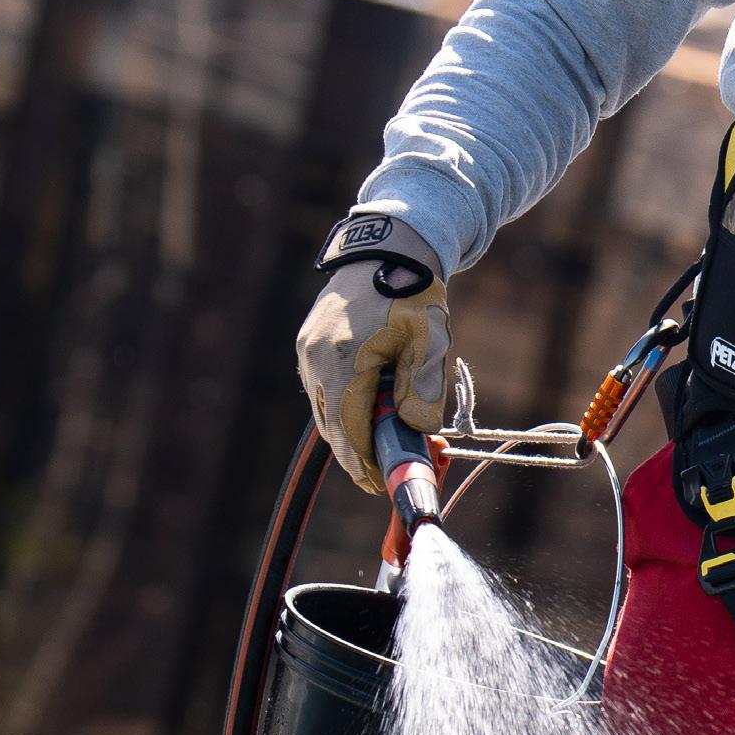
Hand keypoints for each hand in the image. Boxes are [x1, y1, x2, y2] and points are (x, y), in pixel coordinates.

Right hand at [296, 213, 451, 493]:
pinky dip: (342, 406)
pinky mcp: (307, 343)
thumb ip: (422, 389)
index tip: (380, 484)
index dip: (363, 462)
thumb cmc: (412, 293)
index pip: (347, 428)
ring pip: (324, 409)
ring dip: (350, 431)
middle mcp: (315, 357)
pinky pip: (322, 388)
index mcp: (344, 358)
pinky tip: (367, 412)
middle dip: (357, 453)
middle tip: (384, 473)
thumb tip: (416, 433)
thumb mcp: (428, 340)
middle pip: (332, 424)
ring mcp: (306, 350)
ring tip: (380, 446)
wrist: (387, 249)